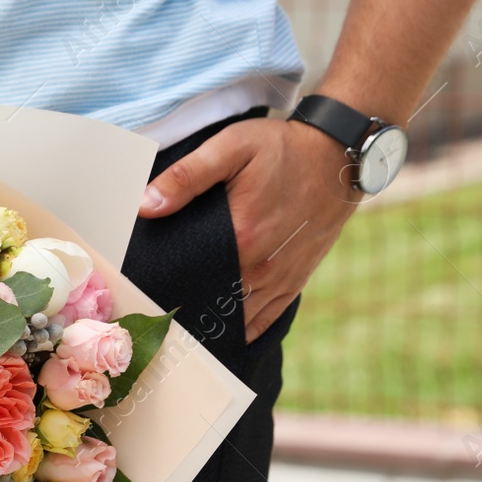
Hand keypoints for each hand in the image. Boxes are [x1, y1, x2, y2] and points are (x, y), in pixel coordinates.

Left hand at [138, 118, 360, 342]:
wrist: (339, 154)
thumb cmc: (282, 148)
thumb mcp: (231, 148)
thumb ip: (186, 177)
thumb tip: (145, 206)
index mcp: (242, 236)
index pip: (189, 278)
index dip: (163, 289)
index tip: (142, 295)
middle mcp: (263, 265)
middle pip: (211, 302)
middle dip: (183, 309)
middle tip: (153, 315)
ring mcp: (281, 276)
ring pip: (237, 319)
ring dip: (210, 323)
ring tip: (179, 328)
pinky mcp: (296, 278)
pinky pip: (264, 319)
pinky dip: (241, 330)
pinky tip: (218, 333)